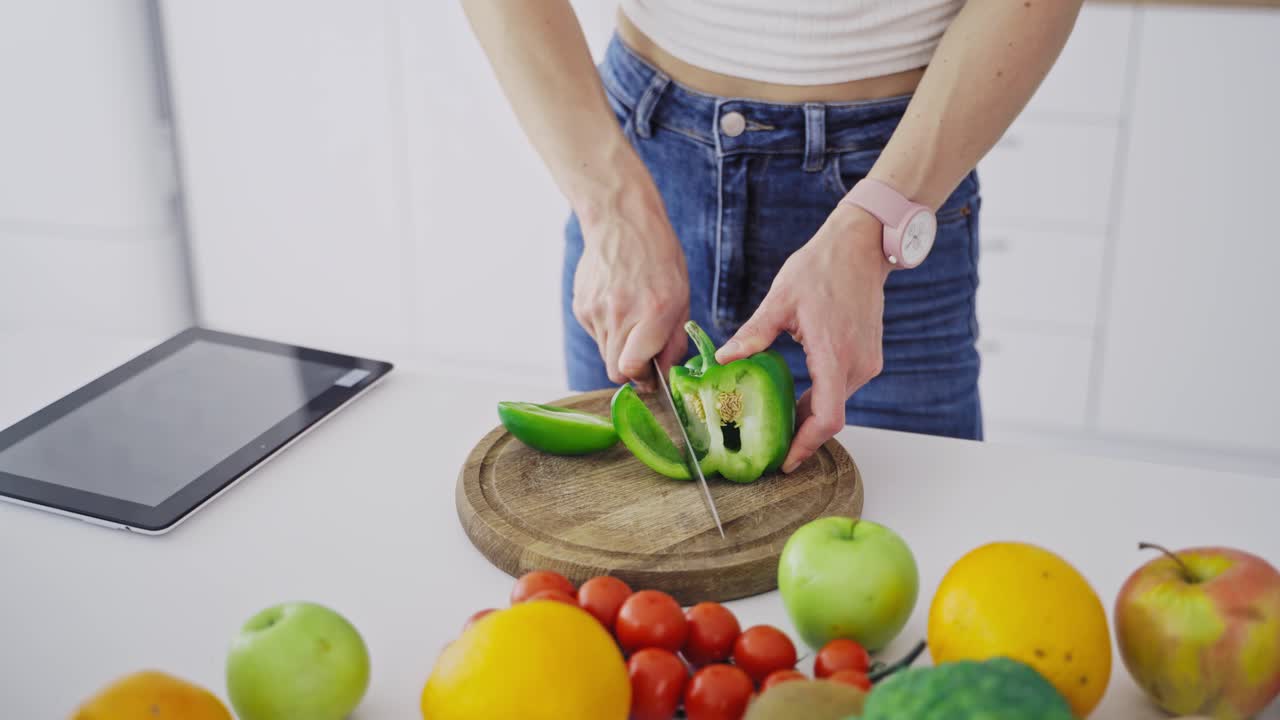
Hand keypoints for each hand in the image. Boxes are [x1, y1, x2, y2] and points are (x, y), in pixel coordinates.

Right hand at [572, 184, 689, 390]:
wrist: (621, 221)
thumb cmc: (658, 257)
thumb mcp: (681, 296)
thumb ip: (675, 339)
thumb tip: (666, 372)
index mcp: (653, 313)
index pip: (631, 369)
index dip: (642, 378)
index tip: (652, 375)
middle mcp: (620, 314)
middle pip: (615, 370)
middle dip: (631, 370)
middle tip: (644, 355)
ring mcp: (595, 310)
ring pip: (605, 352)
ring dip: (620, 348)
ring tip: (632, 318)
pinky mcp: (581, 306)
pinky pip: (595, 333)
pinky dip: (608, 329)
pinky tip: (617, 303)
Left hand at [715, 203, 890, 471]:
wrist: (862, 246)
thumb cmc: (822, 267)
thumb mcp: (781, 299)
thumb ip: (754, 333)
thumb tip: (725, 359)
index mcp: (834, 354)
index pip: (827, 418)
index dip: (806, 445)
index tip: (785, 462)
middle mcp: (857, 364)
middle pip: (830, 416)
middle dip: (801, 434)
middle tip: (769, 446)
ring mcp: (867, 361)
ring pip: (837, 403)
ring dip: (810, 414)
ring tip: (777, 421)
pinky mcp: (869, 356)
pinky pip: (843, 388)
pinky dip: (821, 397)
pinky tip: (796, 395)